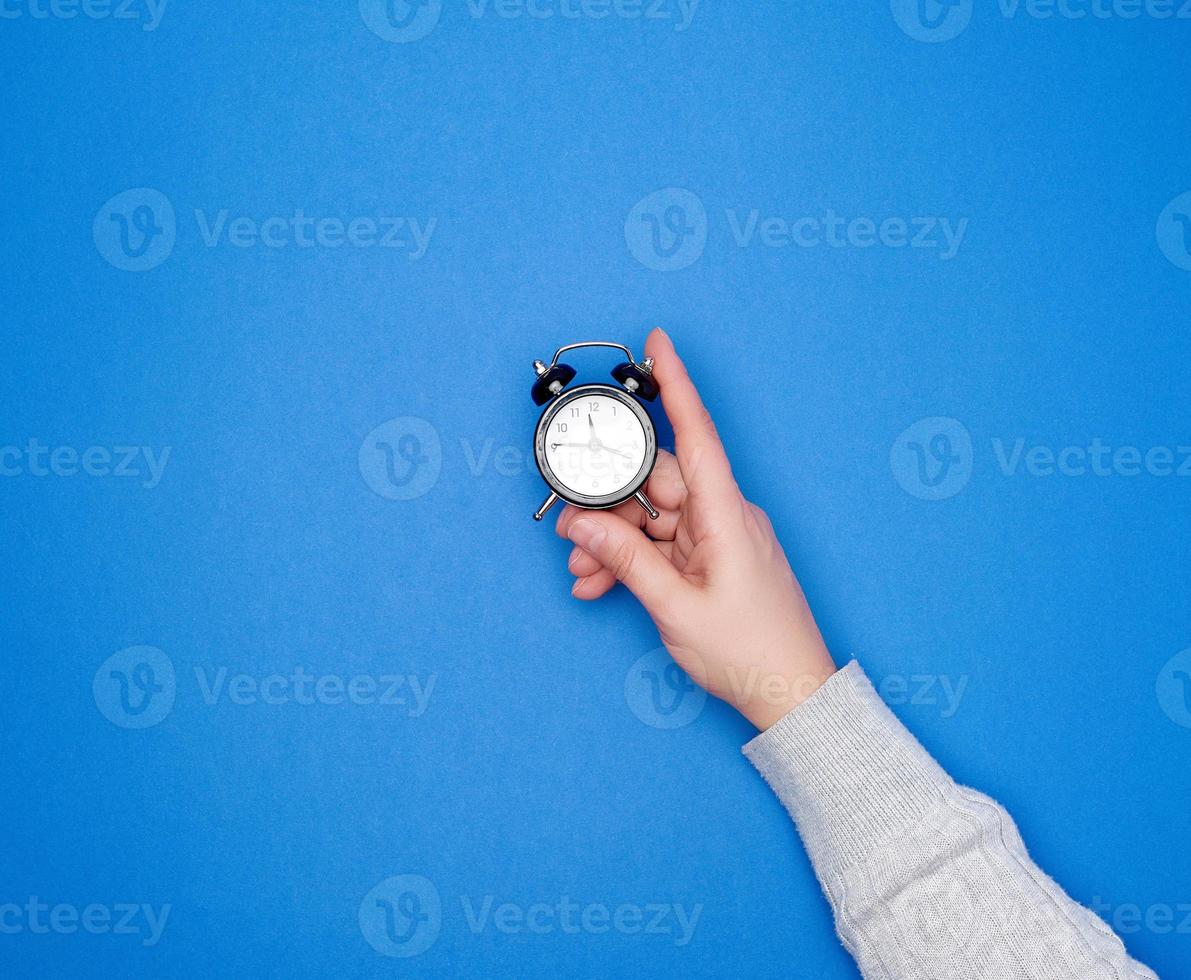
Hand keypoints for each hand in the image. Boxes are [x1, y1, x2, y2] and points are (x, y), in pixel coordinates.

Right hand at [556, 328, 836, 728]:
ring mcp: (721, 537)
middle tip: (571, 538)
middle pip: (657, 484)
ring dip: (615, 543)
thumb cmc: (749, 654)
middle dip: (609, 508)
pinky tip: (602, 585)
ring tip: (584, 576)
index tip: (658, 342)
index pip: (697, 434)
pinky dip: (634, 560)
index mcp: (727, 515)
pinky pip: (665, 544)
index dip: (676, 385)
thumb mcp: (675, 608)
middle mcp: (726, 516)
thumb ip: (626, 561)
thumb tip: (585, 524)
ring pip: (654, 518)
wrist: (791, 695)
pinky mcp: (716, 558)